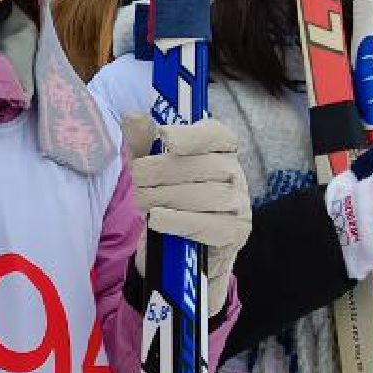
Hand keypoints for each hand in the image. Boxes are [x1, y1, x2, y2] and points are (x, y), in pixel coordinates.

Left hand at [123, 114, 250, 305]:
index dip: (192, 135)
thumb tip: (134, 117)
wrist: (180, 255)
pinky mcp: (235, 233)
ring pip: (206, 195)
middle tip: (136, 180)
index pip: (216, 134)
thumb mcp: (150, 171)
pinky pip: (210, 225)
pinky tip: (157, 220)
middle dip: (163, 171)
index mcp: (219, 150)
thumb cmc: (168, 202)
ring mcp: (239, 205)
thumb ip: (142, 144)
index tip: (165, 137)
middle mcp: (235, 174)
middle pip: (205, 165)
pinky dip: (179, 221)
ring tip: (142, 202)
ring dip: (166, 197)